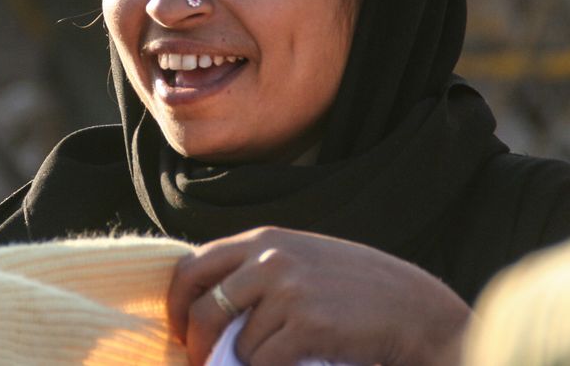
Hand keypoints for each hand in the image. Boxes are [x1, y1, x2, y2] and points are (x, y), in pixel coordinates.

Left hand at [167, 226, 468, 365]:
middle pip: (203, 307)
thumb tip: (205, 301)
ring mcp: (288, 290)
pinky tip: (291, 365)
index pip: (193, 266)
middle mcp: (270, 257)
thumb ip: (256, 269)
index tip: (180, 328)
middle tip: (201, 360)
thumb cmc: (354, 288)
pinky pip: (263, 362)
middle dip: (195, 343)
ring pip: (238, 343)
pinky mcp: (307, 325)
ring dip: (247, 362)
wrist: (414, 309)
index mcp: (264, 238)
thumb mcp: (301, 259)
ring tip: (272, 360)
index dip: (178, 302)